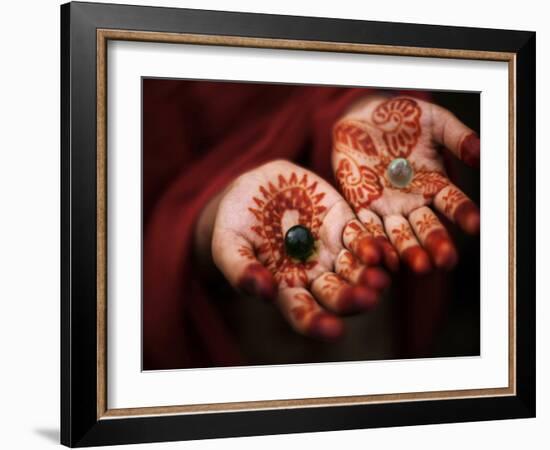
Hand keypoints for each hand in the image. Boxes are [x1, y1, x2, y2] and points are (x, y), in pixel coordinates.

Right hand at [210, 160, 388, 340]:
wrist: (253, 188)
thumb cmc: (235, 224)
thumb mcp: (227, 245)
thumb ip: (240, 270)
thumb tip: (265, 293)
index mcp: (285, 287)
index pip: (303, 312)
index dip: (317, 323)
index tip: (333, 331)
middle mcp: (314, 273)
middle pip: (337, 294)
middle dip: (352, 299)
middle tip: (366, 299)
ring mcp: (331, 249)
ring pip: (355, 268)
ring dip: (369, 275)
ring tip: (378, 279)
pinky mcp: (342, 221)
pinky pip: (361, 235)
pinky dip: (372, 244)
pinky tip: (380, 250)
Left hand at [332, 95, 479, 272]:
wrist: (362, 118)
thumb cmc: (401, 118)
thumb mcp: (432, 121)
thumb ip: (455, 136)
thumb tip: (480, 152)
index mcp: (435, 184)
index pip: (453, 203)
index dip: (464, 213)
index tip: (475, 225)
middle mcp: (413, 201)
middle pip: (428, 227)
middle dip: (436, 244)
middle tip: (445, 260)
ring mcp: (387, 206)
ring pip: (400, 234)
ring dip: (408, 250)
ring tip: (418, 265)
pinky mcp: (361, 206)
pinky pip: (367, 226)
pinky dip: (374, 241)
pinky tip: (381, 256)